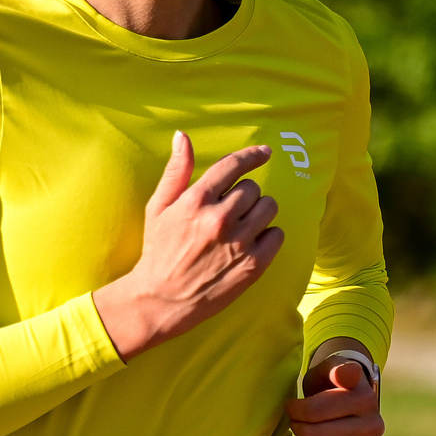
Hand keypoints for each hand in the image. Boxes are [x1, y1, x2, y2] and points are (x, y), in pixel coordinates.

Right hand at [94, 135, 283, 359]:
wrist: (162, 299)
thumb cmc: (159, 250)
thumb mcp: (158, 207)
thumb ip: (176, 171)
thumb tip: (183, 136)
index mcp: (196, 200)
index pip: (234, 166)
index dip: (253, 155)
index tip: (265, 152)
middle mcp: (219, 219)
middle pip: (253, 188)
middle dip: (245, 195)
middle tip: (231, 212)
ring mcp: (238, 242)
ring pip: (269, 208)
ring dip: (260, 213)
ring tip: (242, 226)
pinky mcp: (253, 265)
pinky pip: (277, 234)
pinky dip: (269, 236)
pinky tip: (251, 243)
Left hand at [286, 351, 382, 435]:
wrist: (350, 406)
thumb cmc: (332, 386)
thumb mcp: (330, 369)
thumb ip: (336, 368)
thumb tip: (348, 373)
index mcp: (365, 399)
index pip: (314, 411)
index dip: (295, 409)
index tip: (292, 405)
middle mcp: (374, 426)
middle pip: (313, 435)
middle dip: (296, 427)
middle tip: (296, 421)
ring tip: (304, 435)